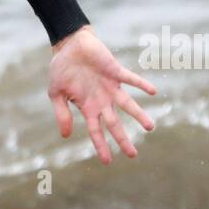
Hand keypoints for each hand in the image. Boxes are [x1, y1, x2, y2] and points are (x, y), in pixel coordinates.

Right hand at [48, 25, 155, 163]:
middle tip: (133, 154)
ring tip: (150, 127)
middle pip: (114, 123)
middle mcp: (101, 100)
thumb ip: (61, 114)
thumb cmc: (61, 70)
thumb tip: (65, 136)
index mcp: (87, 107)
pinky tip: (152, 92)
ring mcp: (110, 87)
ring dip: (138, 115)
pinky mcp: (114, 71)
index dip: (101, 146)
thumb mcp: (56, 94)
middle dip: (123, 139)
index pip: (96, 131)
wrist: (68, 46)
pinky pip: (130, 79)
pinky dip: (141, 84)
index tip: (108, 161)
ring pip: (127, 104)